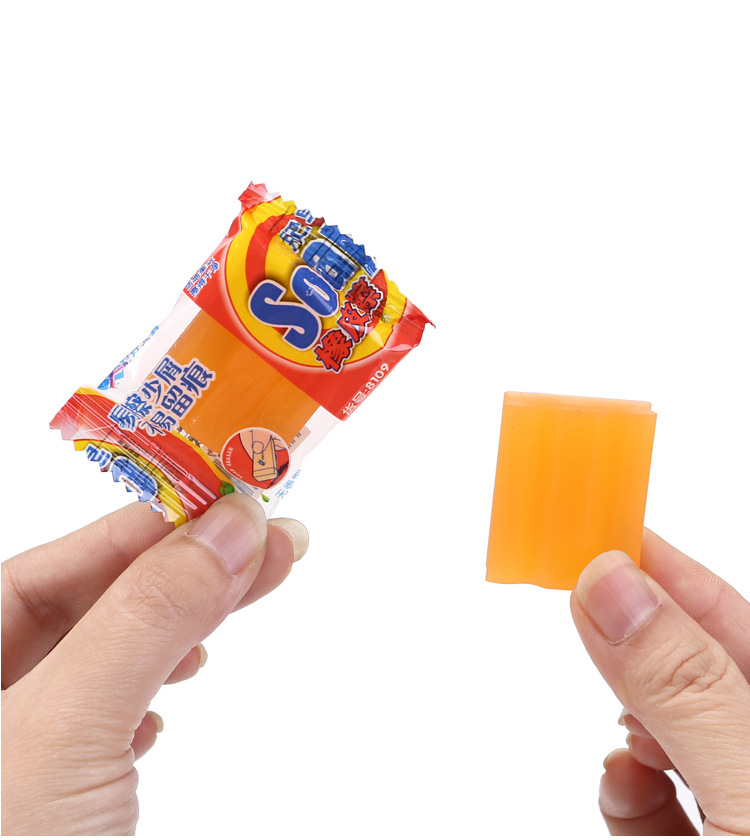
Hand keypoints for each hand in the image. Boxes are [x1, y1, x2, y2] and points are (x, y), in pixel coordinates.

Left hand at [1, 494, 307, 835]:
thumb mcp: (69, 726)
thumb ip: (147, 619)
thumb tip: (232, 527)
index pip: (50, 567)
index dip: (141, 526)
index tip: (226, 503)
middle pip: (93, 604)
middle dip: (185, 568)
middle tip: (270, 539)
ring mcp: (27, 751)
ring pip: (115, 652)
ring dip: (185, 618)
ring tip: (254, 588)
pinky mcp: (66, 794)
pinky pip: (116, 707)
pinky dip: (162, 679)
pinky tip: (185, 677)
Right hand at [571, 529, 749, 834]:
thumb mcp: (747, 800)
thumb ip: (684, 692)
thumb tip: (613, 585)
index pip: (733, 617)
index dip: (668, 570)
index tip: (599, 535)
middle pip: (695, 668)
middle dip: (636, 645)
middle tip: (580, 606)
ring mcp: (738, 801)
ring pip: (669, 727)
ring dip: (628, 724)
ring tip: (624, 741)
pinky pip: (654, 795)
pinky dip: (625, 787)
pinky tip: (624, 790)